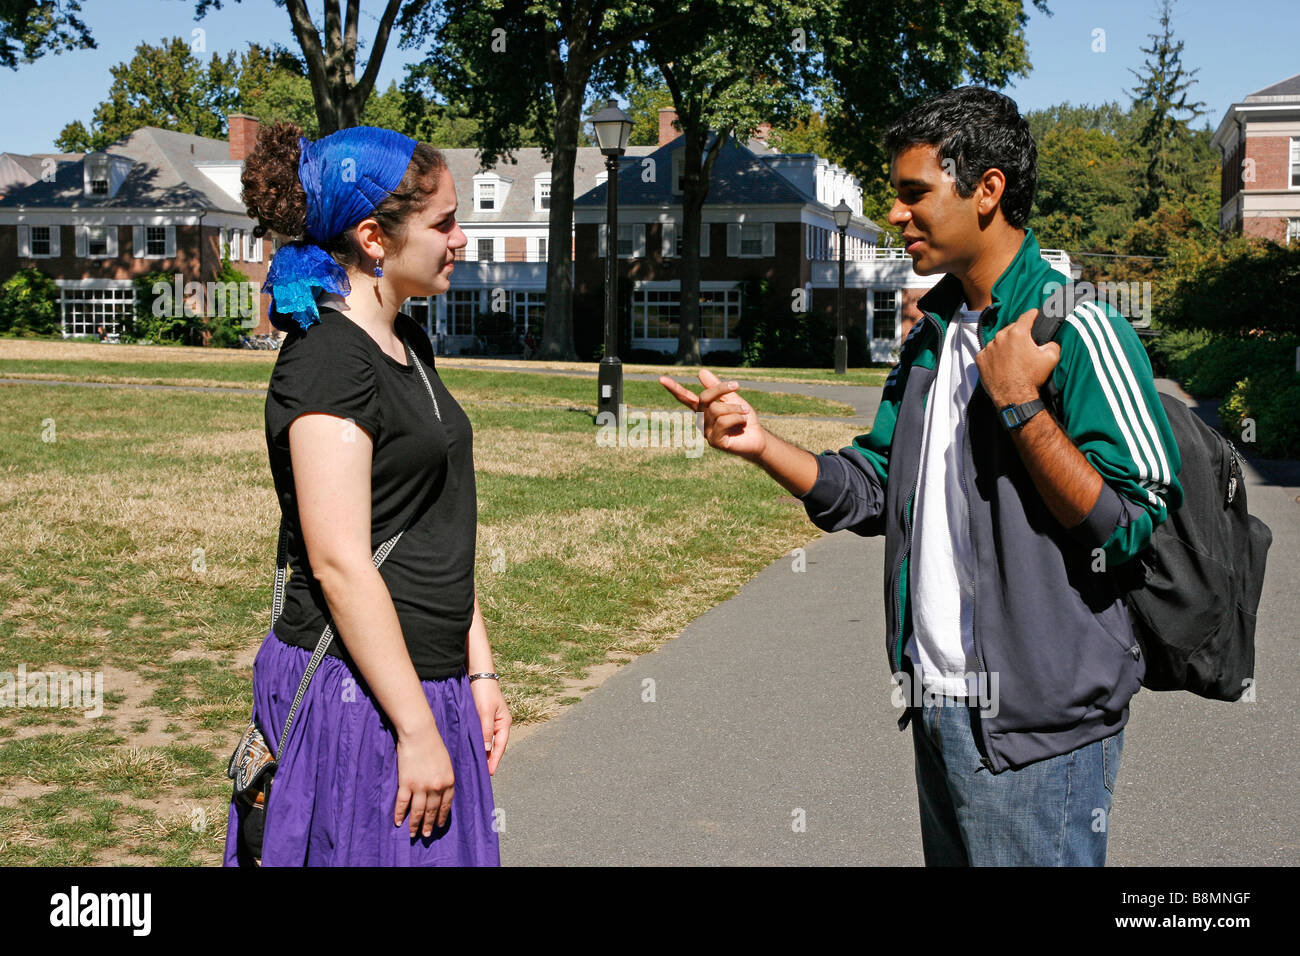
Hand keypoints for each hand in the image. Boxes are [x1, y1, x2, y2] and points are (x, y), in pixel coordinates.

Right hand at [394, 715, 454, 837]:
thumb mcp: (446, 762)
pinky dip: (399, 814)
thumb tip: (440, 790)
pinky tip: (397, 822)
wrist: (420, 734)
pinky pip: (402, 803)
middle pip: (432, 811)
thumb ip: (444, 777)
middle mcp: (436, 787)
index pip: (445, 805)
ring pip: (418, 811)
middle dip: (428, 824)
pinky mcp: (406, 783)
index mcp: (448, 781)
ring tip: (413, 834)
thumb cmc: (434, 744)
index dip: (441, 816)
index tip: (438, 825)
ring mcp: (421, 787)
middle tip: (426, 835)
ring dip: (415, 824)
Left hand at [470, 677, 510, 775]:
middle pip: (495, 746)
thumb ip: (485, 731)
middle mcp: (498, 724)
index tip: (490, 773)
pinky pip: (480, 735)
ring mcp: (490, 722)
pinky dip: (477, 744)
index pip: (500, 746)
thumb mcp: (485, 711)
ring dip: (483, 753)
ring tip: (476, 766)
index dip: (494, 760)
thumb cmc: (484, 691)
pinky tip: (471, 750)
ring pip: (487, 742)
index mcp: (504, 723)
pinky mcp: (481, 719)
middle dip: (489, 760)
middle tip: (482, 774)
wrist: (478, 674)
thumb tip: (486, 750)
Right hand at [659, 368, 765, 459]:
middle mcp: (701, 420)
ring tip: (745, 413)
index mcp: (703, 409)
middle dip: (721, 389)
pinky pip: (723, 422)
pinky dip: (737, 418)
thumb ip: (717, 387)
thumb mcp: (732, 398)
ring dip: (736, 408)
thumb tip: (700, 371)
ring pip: (716, 410)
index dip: (674, 388)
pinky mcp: (714, 441)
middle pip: (704, 397)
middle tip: (737, 385)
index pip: (685, 397)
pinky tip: (743, 423)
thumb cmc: (744, 418)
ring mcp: (706, 432)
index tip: (661, 379)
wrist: (757, 437)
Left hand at [974, 308, 1060, 407]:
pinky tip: (1002, 364)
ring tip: (1013, 357)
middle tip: (1025, 344)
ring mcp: (988, 348)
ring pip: (999, 340)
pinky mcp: (980, 359)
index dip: (1034, 314)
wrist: (1015, 397)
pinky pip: (988, 352)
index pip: (1027, 315)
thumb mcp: (1051, 358)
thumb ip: (1052, 343)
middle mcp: (1000, 337)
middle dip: (1019, 333)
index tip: (1036, 314)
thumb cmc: (1032, 378)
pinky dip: (995, 355)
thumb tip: (1047, 342)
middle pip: (1012, 328)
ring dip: (1006, 345)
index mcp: (1018, 333)